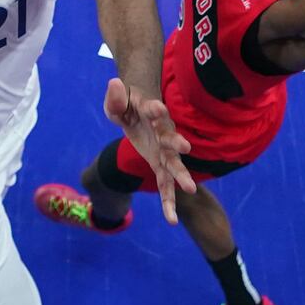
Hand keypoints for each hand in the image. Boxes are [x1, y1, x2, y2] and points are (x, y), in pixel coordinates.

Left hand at [104, 78, 195, 224]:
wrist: (143, 112)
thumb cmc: (128, 106)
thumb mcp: (117, 102)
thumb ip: (116, 97)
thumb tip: (114, 84)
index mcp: (152, 114)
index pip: (153, 110)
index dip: (155, 109)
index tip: (157, 108)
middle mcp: (163, 133)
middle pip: (170, 138)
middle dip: (176, 142)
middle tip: (185, 146)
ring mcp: (164, 152)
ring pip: (174, 165)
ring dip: (181, 175)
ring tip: (191, 188)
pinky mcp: (161, 166)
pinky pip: (165, 187)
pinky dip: (168, 202)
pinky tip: (170, 220)